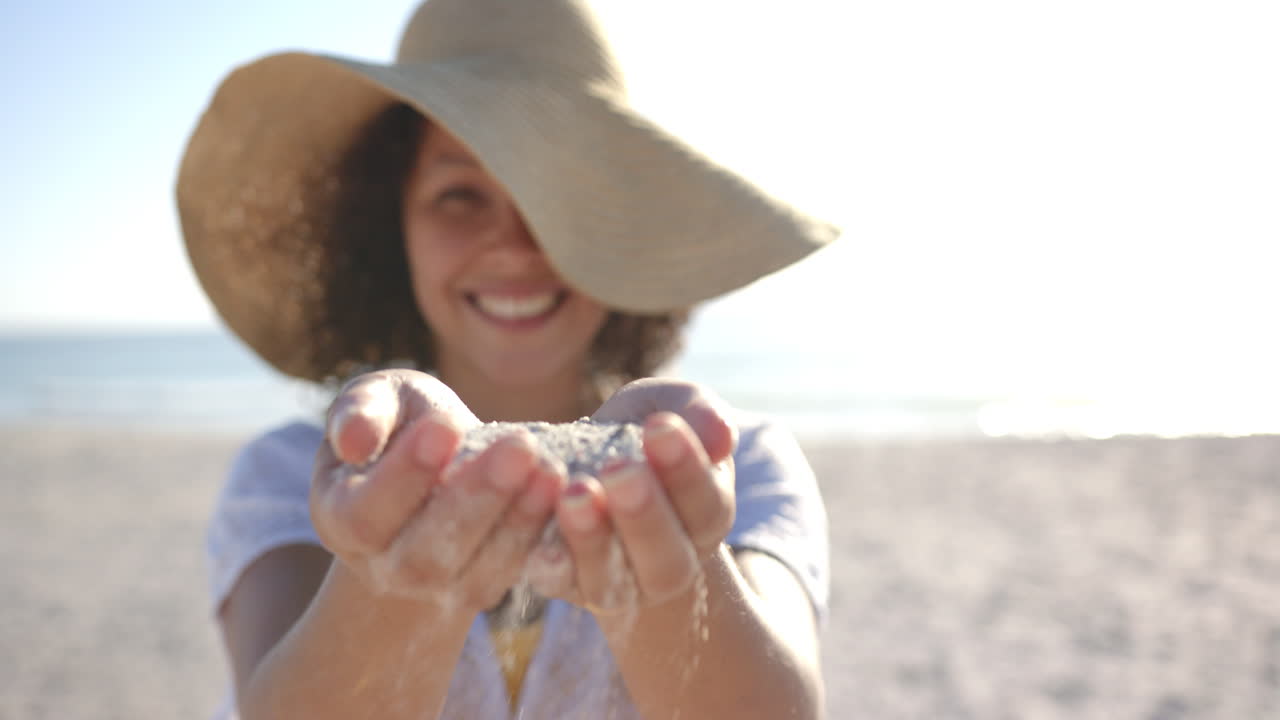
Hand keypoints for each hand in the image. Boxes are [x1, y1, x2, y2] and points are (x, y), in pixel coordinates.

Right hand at [311, 370, 564, 612]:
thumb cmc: (401, 425)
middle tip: (519, 447)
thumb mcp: (379, 402)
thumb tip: (353, 440)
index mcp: (340, 519)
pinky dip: (537, 533)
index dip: (404, 473)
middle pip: (424, 550)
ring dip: (515, 518)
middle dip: (475, 496)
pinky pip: (509, 571)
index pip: (365, 511)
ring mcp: (433, 587)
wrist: (437, 472)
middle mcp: (382, 566)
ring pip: (472, 568)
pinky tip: (562, 492)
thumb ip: (362, 411)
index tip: (445, 426)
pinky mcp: (479, 589)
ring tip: (549, 468)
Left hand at [527, 378, 737, 616]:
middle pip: (667, 556)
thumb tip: (722, 436)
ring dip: (592, 537)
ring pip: (614, 577)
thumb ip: (698, 413)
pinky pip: (559, 583)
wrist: (584, 471)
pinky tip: (538, 538)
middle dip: (643, 513)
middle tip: (619, 470)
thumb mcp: (669, 409)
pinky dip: (550, 562)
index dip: (686, 468)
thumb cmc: (636, 436)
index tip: (660, 427)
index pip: (707, 503)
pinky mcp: (568, 585)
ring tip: (574, 493)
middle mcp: (671, 561)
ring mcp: (619, 581)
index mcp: (705, 516)